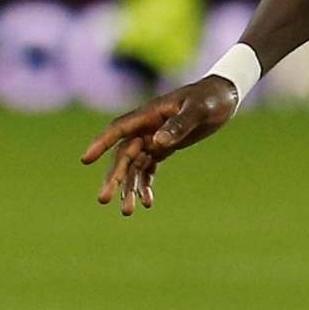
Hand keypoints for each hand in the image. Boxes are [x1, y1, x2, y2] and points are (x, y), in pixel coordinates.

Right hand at [80, 74, 241, 214]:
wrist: (223, 97)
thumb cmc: (210, 99)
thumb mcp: (198, 110)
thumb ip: (178, 125)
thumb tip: (157, 143)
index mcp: (149, 115)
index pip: (119, 130)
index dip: (101, 144)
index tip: (86, 159)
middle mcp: (146, 128)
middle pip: (123, 156)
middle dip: (114, 178)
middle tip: (103, 199)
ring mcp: (153, 138)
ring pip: (134, 167)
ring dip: (129, 188)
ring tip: (127, 212)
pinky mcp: (163, 148)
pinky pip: (148, 169)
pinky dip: (145, 185)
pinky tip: (147, 203)